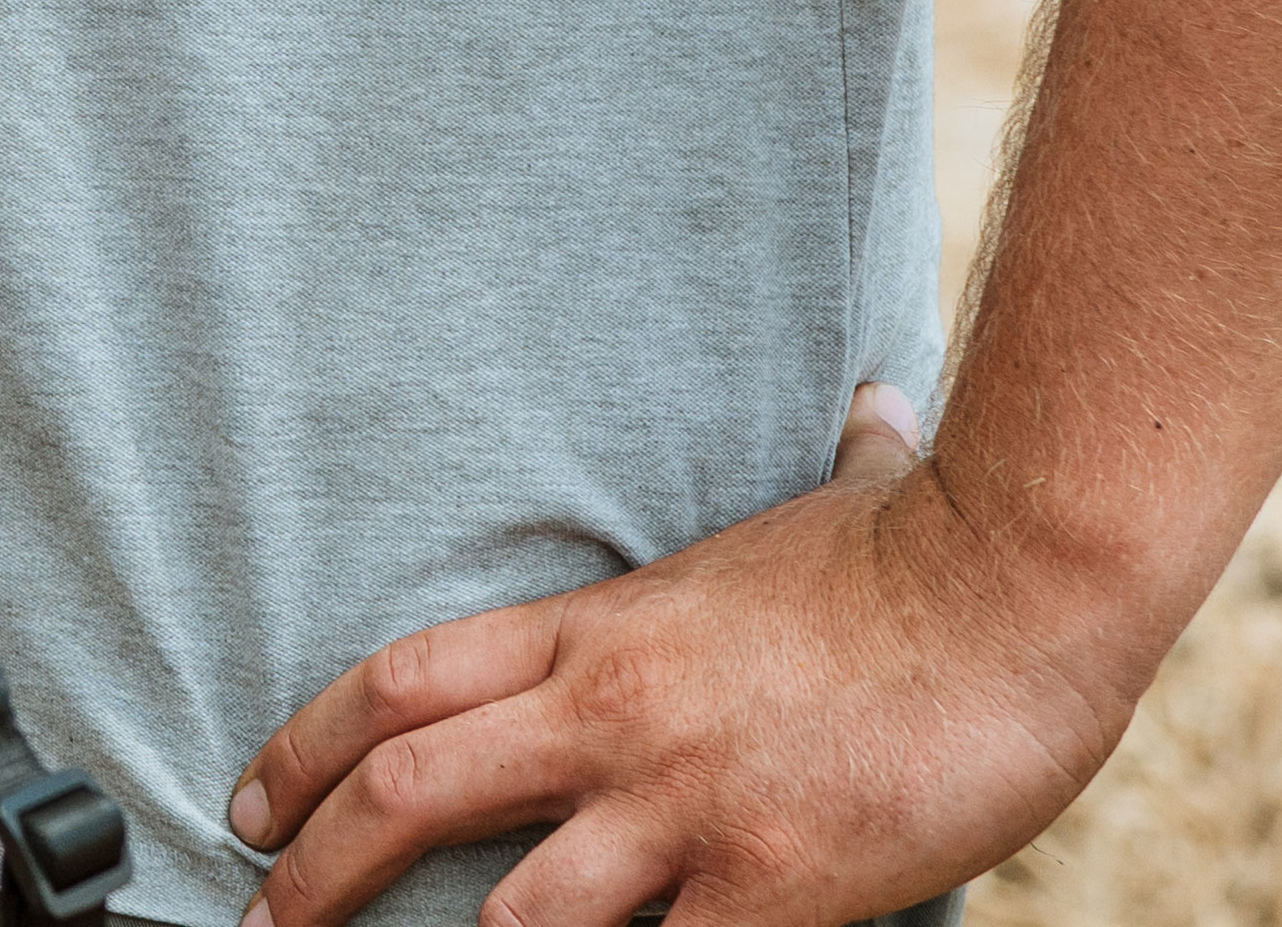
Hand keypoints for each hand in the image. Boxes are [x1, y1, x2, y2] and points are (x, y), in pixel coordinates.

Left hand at [230, 388, 1157, 926]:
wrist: (1027, 582)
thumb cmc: (938, 548)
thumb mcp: (847, 500)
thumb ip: (843, 464)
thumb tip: (879, 405)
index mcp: (601, 630)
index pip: (399, 683)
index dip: (302, 748)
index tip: (253, 800)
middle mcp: (614, 717)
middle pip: (405, 794)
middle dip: (315, 872)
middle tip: (265, 916)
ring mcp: (686, 807)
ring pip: (512, 916)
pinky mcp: (773, 887)